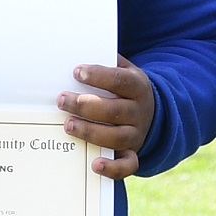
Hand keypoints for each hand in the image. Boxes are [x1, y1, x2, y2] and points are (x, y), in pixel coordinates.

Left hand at [58, 58, 153, 178]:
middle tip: (61, 100)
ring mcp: (137, 134)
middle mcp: (139, 111)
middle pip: (114, 110)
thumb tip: (77, 47)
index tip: (77, 72)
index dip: (98, 76)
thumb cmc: (125, 89)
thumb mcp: (124, 70)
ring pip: (117, 137)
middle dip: (85, 105)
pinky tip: (95, 164)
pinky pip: (128, 165)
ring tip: (68, 125)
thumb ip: (107, 62)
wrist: (154, 113)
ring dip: (90, 132)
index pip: (120, 81)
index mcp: (138, 87)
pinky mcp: (133, 153)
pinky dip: (113, 168)